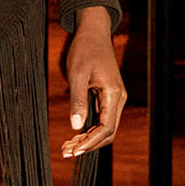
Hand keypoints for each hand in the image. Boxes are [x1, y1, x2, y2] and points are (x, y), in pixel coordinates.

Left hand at [61, 7, 126, 158]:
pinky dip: (89, 129)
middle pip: (108, 132)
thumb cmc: (84, 50)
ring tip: (67, 147)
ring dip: (88, 139)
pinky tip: (74, 135)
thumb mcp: (77, 74)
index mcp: (113, 93)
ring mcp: (114, 98)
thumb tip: (75, 127)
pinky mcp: (108, 96)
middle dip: (88, 145)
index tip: (74, 150)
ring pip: (105, 128)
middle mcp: (118, 98)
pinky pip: (102, 119)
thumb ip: (77, 100)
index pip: (106, 128)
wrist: (94, 32)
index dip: (91, 142)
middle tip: (66, 152)